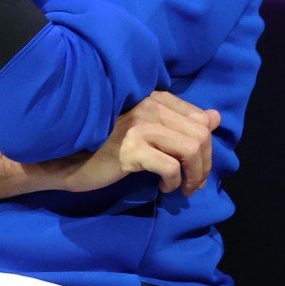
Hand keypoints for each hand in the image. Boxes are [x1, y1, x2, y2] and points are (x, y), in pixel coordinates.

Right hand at [58, 91, 221, 195]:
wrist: (69, 159)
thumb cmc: (108, 144)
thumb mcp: (146, 129)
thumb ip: (179, 121)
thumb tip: (214, 117)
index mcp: (155, 98)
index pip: (200, 118)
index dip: (206, 146)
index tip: (197, 166)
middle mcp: (150, 106)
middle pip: (200, 135)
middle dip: (204, 164)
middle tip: (193, 184)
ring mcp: (140, 126)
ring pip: (190, 149)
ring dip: (193, 175)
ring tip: (183, 188)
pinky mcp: (131, 148)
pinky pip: (170, 166)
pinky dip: (173, 181)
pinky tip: (164, 187)